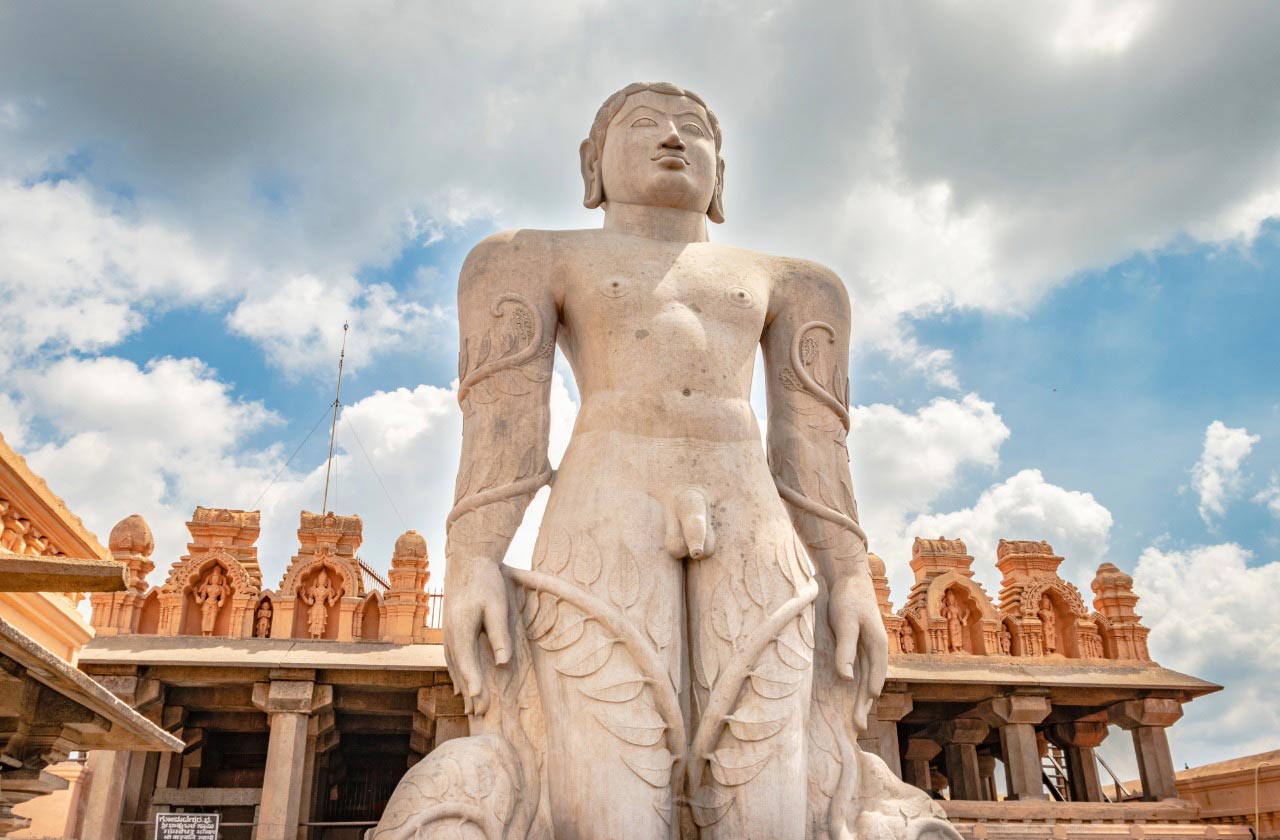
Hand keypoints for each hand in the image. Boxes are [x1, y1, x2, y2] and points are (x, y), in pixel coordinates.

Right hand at [442, 559, 511, 716]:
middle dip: (469, 692)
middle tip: (479, 714)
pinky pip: (452, 657)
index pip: (468, 666)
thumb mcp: (497, 606)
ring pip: (454, 665)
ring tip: (469, 706)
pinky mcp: (450, 628)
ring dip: (462, 686)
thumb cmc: (485, 580)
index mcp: (461, 631)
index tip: (481, 704)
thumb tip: (503, 663)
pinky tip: (459, 682)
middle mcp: (450, 635)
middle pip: (460, 670)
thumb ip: (499, 635)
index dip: (475, 687)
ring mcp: (447, 631)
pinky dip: (457, 672)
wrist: (467, 558)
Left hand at [827, 571, 887, 730]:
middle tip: (856, 728)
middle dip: (864, 706)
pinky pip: (859, 670)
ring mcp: (868, 648)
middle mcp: (876, 650)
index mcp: (878, 645)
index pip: (875, 678)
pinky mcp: (859, 645)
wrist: (848, 577)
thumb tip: (846, 679)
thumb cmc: (848, 598)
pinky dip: (855, 686)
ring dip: (860, 699)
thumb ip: (846, 650)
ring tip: (855, 719)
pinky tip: (849, 695)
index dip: (867, 699)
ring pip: (865, 679)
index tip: (859, 718)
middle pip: (871, 683)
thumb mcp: (846, 622)